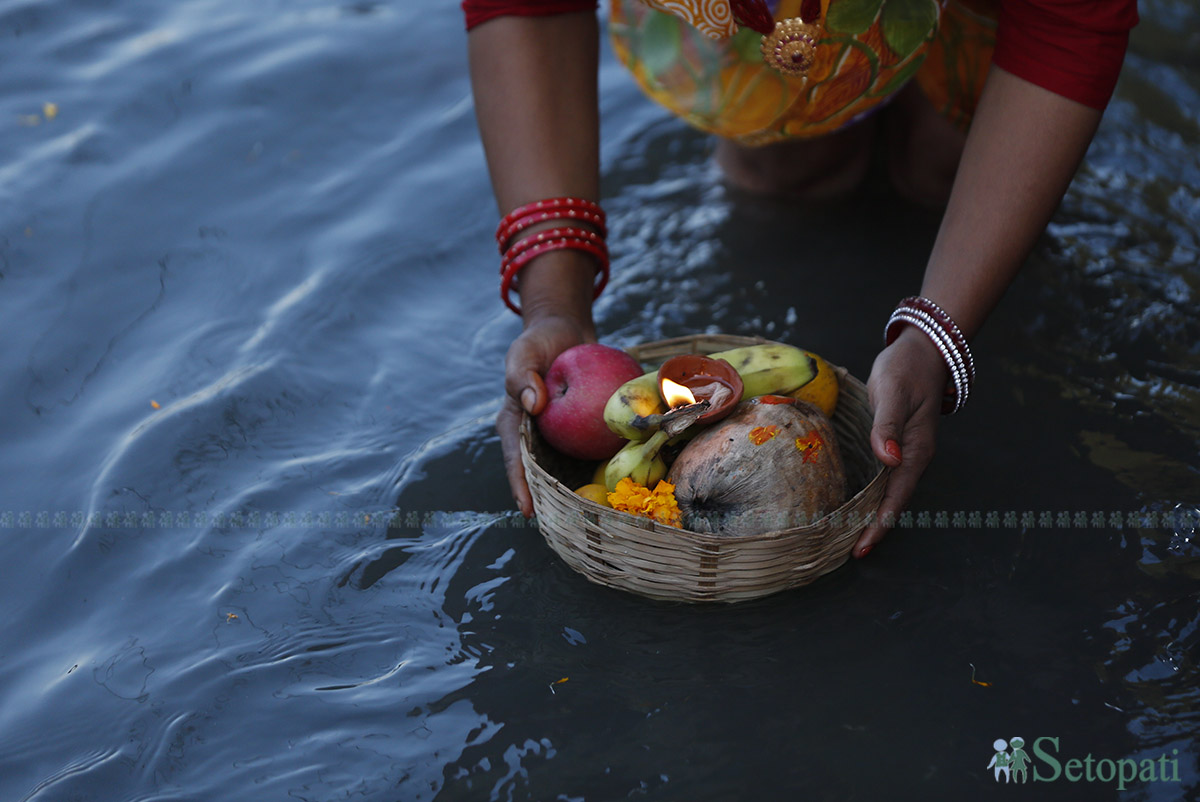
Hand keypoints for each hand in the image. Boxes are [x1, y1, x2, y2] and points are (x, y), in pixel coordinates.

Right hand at [498, 314, 596, 516]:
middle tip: (568, 525)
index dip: (521, 487)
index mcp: (516, 426)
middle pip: (543, 474)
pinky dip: (610, 459)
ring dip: (585, 488)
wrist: (566, 333)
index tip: (529, 511)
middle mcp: (538, 437)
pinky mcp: (584, 430)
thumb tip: (532, 404)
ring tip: (601, 514)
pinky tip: (631, 475)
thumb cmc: (539, 342)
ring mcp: (562, 436)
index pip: (517, 460)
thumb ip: (522, 376)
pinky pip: (596, 448)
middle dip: (554, 500)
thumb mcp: (523, 352)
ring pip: (572, 467)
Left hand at [855, 325, 949, 557]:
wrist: (922, 351)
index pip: (896, 496)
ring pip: (887, 492)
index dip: (879, 523)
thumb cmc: (906, 369)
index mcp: (916, 450)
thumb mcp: (894, 393)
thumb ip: (888, 425)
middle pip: (892, 501)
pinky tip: (852, 503)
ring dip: (869, 515)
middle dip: (872, 528)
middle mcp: (912, 457)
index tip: (862, 547)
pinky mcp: (895, 443)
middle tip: (845, 553)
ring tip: (846, 537)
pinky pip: (883, 477)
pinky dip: (869, 495)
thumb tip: (889, 458)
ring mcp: (905, 452)